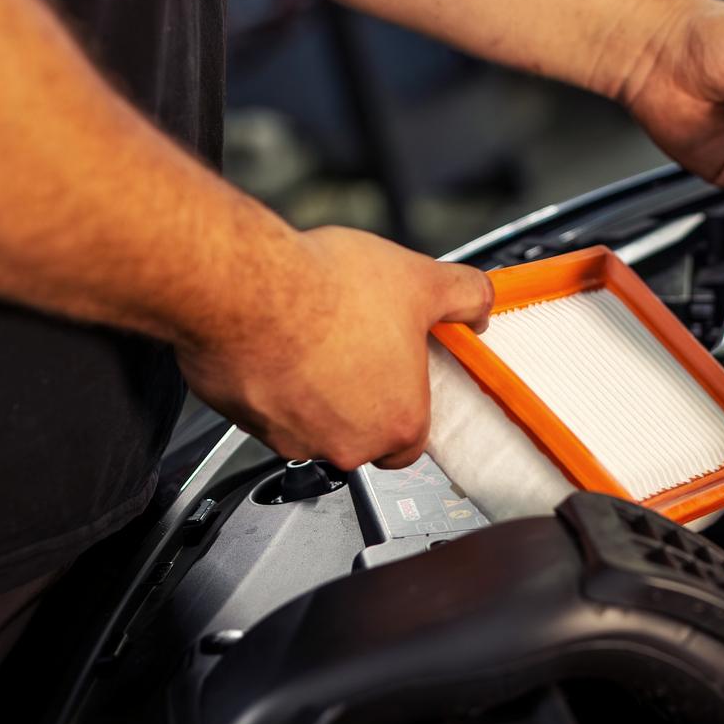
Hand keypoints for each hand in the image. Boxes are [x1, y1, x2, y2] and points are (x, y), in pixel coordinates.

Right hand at [175, 224, 493, 468]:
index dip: (408, 401)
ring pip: (311, 423)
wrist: (244, 289)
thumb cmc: (325, 293)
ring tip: (314, 335)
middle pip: (362, 434)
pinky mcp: (246, 421)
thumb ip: (464, 295)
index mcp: (398, 422)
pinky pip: (266, 409)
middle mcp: (346, 444)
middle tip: (355, 345)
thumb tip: (479, 302)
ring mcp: (292, 438)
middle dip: (359, 395)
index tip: (401, 373)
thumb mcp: (421, 279)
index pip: (414, 439)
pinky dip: (272, 381)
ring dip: (313, 389)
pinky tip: (276, 339)